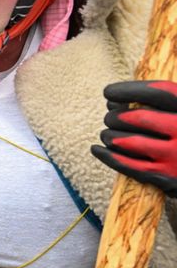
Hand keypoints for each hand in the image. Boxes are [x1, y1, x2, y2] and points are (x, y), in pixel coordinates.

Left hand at [91, 80, 176, 195]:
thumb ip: (165, 106)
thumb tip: (117, 102)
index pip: (159, 93)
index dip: (129, 90)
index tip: (109, 92)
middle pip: (138, 118)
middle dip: (115, 116)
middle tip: (109, 118)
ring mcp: (176, 156)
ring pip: (127, 142)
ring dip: (109, 136)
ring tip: (106, 134)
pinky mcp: (167, 178)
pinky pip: (128, 164)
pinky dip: (108, 156)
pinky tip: (98, 149)